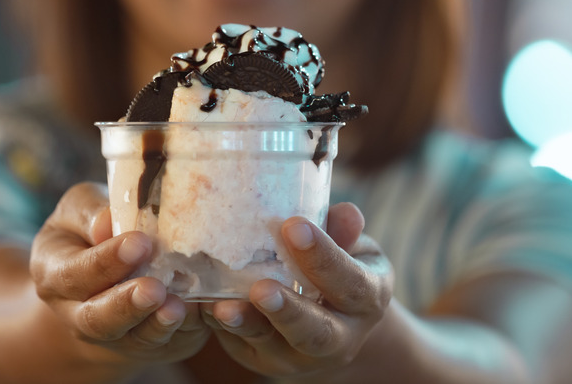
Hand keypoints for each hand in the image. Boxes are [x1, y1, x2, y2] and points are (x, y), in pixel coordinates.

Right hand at [30, 182, 209, 368]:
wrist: (106, 273)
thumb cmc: (91, 229)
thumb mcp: (79, 210)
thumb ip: (90, 212)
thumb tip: (106, 222)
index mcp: (55, 274)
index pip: (75, 273)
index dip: (105, 261)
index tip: (139, 243)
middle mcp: (77, 314)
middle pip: (98, 319)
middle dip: (127, 305)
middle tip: (154, 288)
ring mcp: (114, 336)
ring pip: (134, 338)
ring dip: (156, 324)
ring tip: (177, 308)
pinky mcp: (149, 345)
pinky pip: (166, 342)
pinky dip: (184, 330)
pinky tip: (198, 312)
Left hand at [201, 202, 392, 378]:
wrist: (331, 318)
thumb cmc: (339, 267)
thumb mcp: (352, 246)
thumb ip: (343, 231)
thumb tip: (346, 212)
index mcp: (366, 300)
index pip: (350, 282)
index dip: (324, 256)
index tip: (294, 226)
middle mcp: (340, 337)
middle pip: (315, 332)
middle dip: (288, 311)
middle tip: (261, 289)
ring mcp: (299, 354)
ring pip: (273, 345)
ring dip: (247, 325)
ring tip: (222, 307)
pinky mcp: (264, 359)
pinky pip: (241, 345)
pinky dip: (222, 327)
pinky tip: (204, 305)